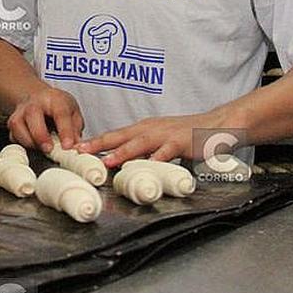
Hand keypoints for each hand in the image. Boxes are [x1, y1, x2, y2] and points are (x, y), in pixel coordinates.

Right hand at [7, 87, 84, 152]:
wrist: (38, 98)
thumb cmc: (57, 106)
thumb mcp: (73, 112)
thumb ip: (75, 129)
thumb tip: (76, 146)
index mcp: (54, 99)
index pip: (60, 113)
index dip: (65, 131)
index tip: (67, 146)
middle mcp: (34, 103)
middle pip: (33, 115)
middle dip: (40, 135)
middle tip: (49, 149)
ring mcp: (20, 112)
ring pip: (18, 126)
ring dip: (30, 142)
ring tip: (43, 148)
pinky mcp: (12, 124)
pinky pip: (14, 136)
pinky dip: (23, 144)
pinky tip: (34, 146)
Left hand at [76, 110, 230, 167]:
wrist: (218, 124)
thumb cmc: (188, 134)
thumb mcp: (160, 140)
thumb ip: (143, 151)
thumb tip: (124, 163)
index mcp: (144, 128)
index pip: (114, 135)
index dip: (94, 141)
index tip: (74, 148)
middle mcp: (150, 128)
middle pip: (120, 136)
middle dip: (98, 143)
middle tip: (78, 152)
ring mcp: (165, 135)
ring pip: (139, 143)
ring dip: (122, 152)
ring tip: (106, 161)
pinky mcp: (181, 142)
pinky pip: (167, 152)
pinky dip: (156, 160)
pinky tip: (147, 167)